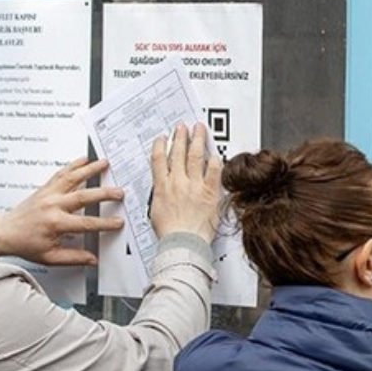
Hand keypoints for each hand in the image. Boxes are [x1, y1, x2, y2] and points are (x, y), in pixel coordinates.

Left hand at [0, 157, 124, 265]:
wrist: (4, 232)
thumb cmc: (25, 244)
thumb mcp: (50, 257)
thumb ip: (73, 258)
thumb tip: (92, 259)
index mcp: (55, 224)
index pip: (86, 223)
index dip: (105, 223)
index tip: (117, 222)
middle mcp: (52, 205)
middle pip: (83, 196)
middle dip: (104, 193)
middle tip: (119, 192)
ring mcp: (48, 194)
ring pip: (72, 178)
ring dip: (90, 169)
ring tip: (104, 163)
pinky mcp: (45, 188)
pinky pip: (60, 174)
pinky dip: (73, 165)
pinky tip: (83, 160)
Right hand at [149, 123, 221, 242]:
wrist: (183, 243)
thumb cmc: (171, 233)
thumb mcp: (156, 211)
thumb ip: (160, 196)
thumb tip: (163, 190)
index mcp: (162, 187)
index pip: (159, 159)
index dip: (161, 145)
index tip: (163, 138)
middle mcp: (178, 182)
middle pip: (178, 152)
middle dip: (181, 137)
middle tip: (183, 127)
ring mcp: (194, 185)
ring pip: (195, 155)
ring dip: (197, 139)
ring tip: (199, 129)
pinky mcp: (210, 191)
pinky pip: (214, 170)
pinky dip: (215, 160)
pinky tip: (215, 154)